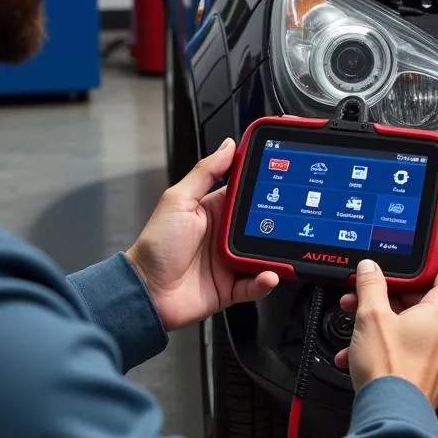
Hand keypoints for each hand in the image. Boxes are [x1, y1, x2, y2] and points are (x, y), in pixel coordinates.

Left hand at [125, 140, 279, 330]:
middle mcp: (225, 236)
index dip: (264, 188)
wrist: (146, 291)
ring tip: (283, 250)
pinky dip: (265, 281)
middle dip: (278, 223)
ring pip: (263, 255)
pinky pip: (255, 284)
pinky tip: (268, 275)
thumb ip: (204, 172)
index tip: (283, 179)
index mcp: (214, 211)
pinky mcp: (231, 287)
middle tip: (291, 220)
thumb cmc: (155, 245)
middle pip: (261, 226)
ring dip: (274, 254)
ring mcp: (229, 262)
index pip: (246, 195)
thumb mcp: (178, 200)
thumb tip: (227, 146)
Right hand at [333, 245, 437, 408]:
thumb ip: (370, 285)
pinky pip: (410, 347)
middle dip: (391, 293)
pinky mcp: (431, 373)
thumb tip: (370, 269)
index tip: (431, 243)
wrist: (391, 418)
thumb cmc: (389, 372)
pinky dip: (386, 344)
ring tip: (355, 327)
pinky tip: (358, 353)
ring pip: (414, 323)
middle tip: (366, 291)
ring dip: (383, 320)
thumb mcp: (371, 317)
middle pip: (426, 296)